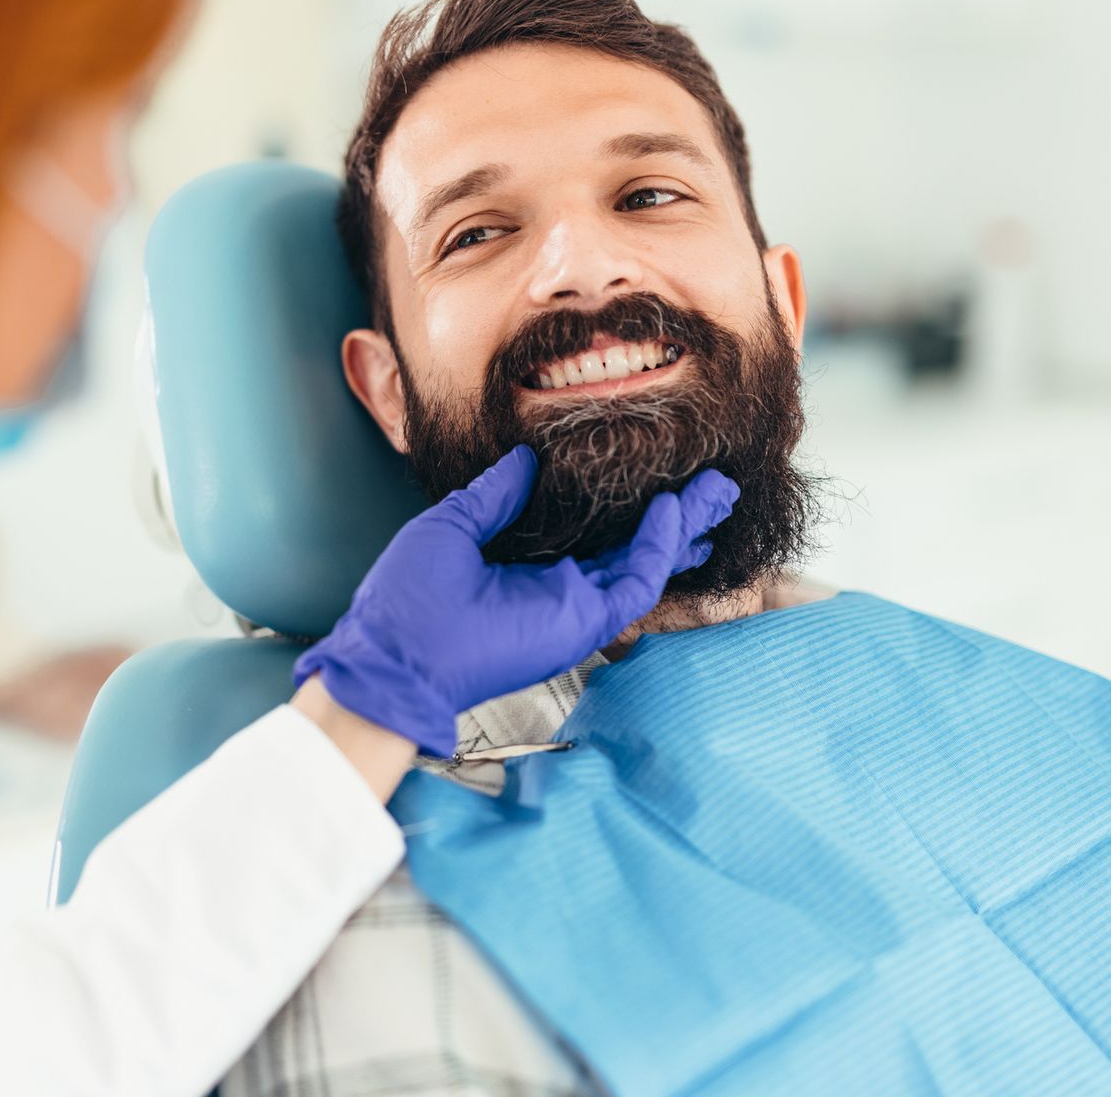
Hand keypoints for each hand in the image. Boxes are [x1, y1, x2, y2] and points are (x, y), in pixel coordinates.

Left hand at [293, 446, 737, 755]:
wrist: (394, 651)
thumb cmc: (407, 597)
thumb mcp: (453, 525)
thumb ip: (495, 494)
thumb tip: (524, 458)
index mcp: (527, 567)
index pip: (595, 534)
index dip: (629, 507)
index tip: (657, 474)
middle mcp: (559, 589)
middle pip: (633, 549)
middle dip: (677, 518)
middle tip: (714, 486)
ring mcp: (575, 608)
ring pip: (647, 565)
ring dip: (682, 528)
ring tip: (716, 492)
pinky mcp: (582, 624)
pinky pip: (635, 584)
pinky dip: (658, 547)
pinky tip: (670, 510)